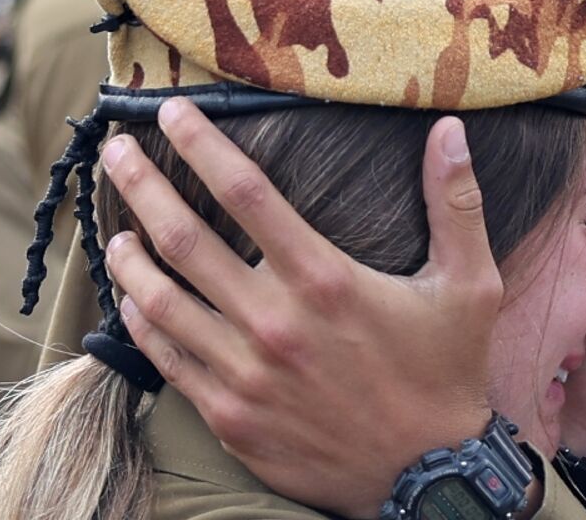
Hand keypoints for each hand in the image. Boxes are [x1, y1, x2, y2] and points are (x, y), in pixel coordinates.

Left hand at [101, 98, 497, 518]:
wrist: (429, 475)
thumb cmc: (447, 373)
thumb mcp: (470, 285)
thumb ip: (456, 203)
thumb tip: (451, 128)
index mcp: (325, 280)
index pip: (245, 192)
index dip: (202, 143)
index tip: (173, 110)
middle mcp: (275, 322)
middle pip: (184, 239)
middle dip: (141, 185)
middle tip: (116, 153)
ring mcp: (245, 374)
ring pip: (159, 302)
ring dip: (128, 257)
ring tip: (115, 228)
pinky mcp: (231, 418)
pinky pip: (168, 360)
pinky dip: (142, 324)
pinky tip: (134, 300)